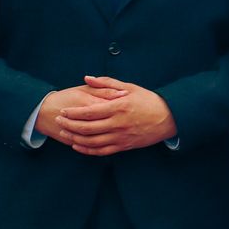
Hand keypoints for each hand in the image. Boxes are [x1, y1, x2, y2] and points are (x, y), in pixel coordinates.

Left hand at [51, 76, 176, 155]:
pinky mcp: (124, 146)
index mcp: (118, 107)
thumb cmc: (150, 101)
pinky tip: (78, 146)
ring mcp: (121, 136)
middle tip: (59, 120)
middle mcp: (118, 124)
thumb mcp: (130, 87)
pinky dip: (87, 150)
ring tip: (65, 133)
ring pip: (91, 141)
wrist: (170, 118)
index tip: (63, 110)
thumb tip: (87, 78)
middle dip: (69, 125)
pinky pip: (101, 151)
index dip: (73, 113)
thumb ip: (107, 83)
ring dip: (75, 138)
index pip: (89, 112)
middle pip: (86, 128)